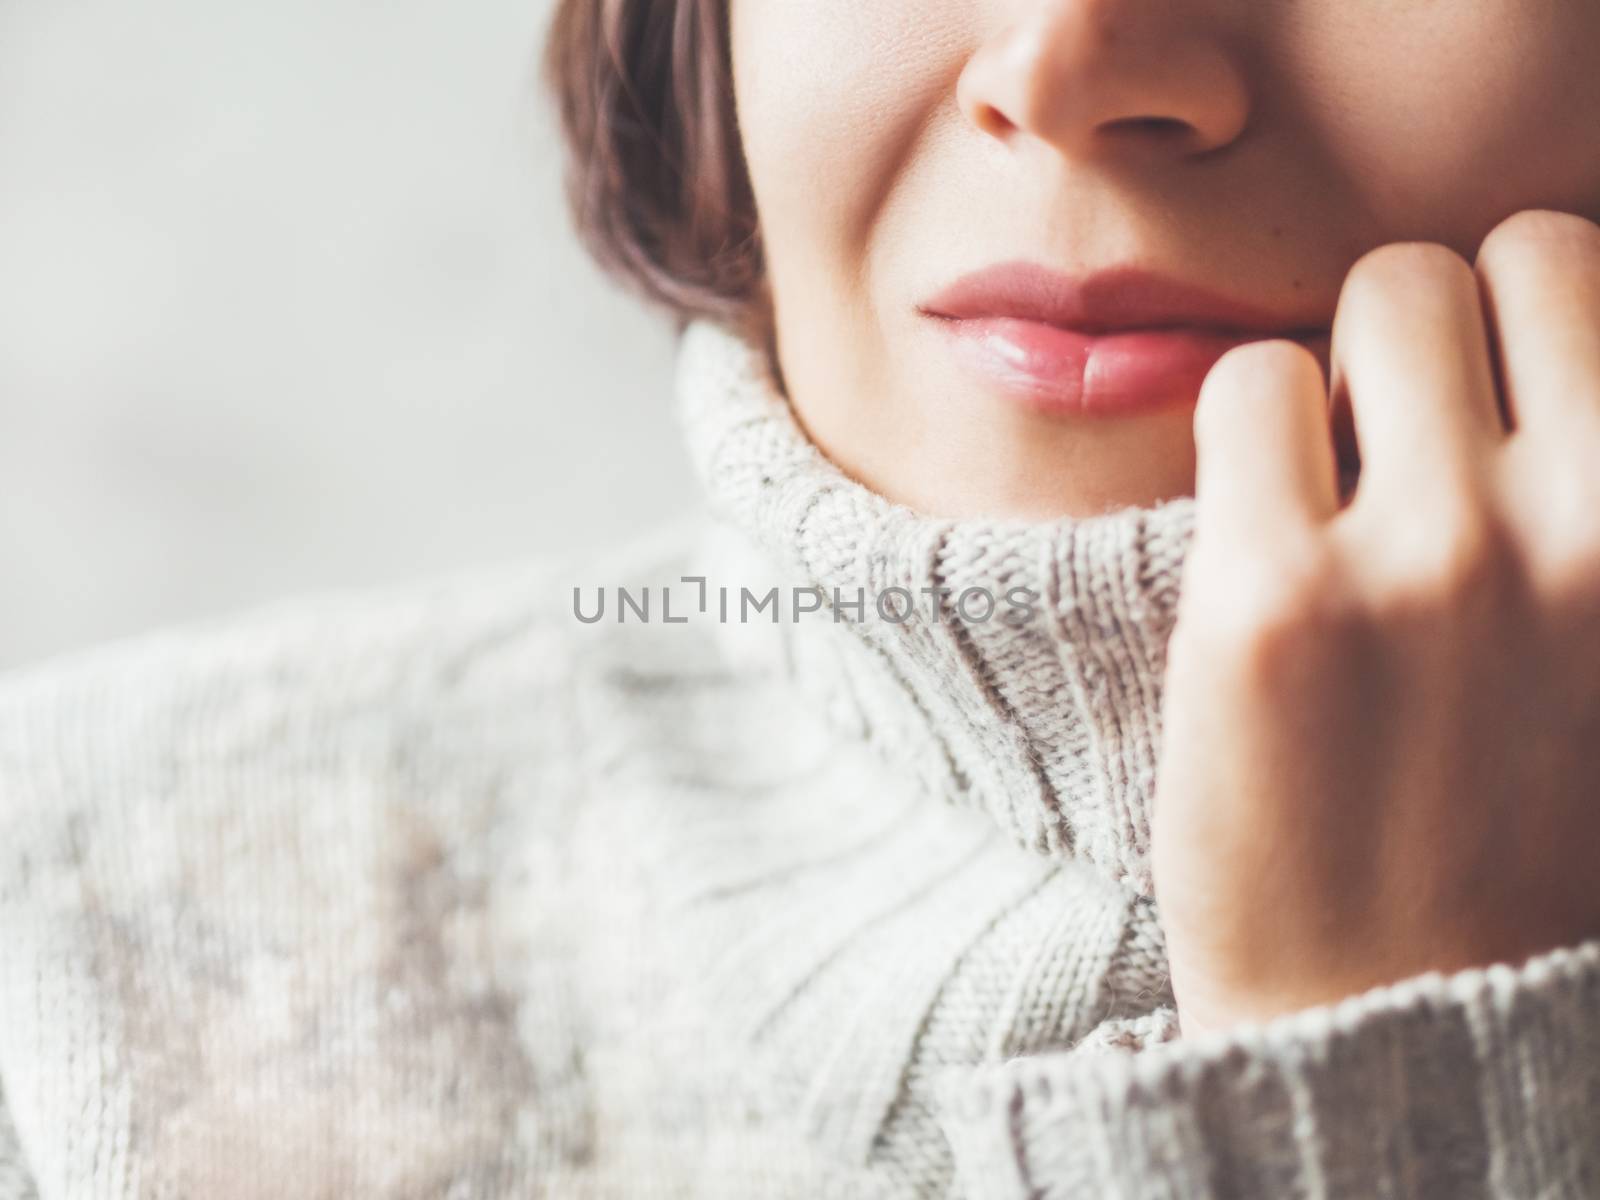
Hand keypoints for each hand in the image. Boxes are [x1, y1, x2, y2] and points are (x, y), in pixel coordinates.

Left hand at [1153, 209, 1599, 1036]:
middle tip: (1396, 434)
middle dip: (1425, 329)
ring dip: (1336, 374)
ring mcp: (1432, 559)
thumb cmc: (1525, 831)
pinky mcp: (1274, 602)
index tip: (1483, 394)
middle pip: (1478, 261)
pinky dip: (1248, 430)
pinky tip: (1261, 529)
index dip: (1520, 320)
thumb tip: (1542, 350)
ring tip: (1332, 483)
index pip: (1589, 266)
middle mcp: (1593, 523)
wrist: (1402, 1015)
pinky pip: (1246, 388)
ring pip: (1368, 301)